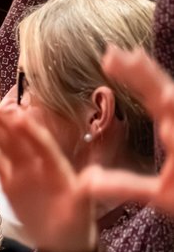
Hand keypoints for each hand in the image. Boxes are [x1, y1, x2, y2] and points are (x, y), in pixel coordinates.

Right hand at [0, 108, 96, 251]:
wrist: (61, 239)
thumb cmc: (77, 221)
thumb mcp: (86, 206)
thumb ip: (92, 190)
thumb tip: (97, 177)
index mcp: (57, 165)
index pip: (41, 144)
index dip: (29, 131)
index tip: (15, 116)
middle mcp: (38, 162)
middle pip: (18, 139)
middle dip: (2, 123)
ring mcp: (22, 170)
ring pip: (4, 146)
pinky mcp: (9, 180)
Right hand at [80, 46, 173, 213]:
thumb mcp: (163, 197)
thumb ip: (125, 185)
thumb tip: (86, 180)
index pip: (159, 96)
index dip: (135, 74)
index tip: (110, 57)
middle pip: (168, 91)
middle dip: (142, 71)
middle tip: (115, 53)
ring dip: (152, 80)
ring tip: (131, 62)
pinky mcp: (171, 147)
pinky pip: (172, 114)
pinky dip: (164, 100)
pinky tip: (156, 97)